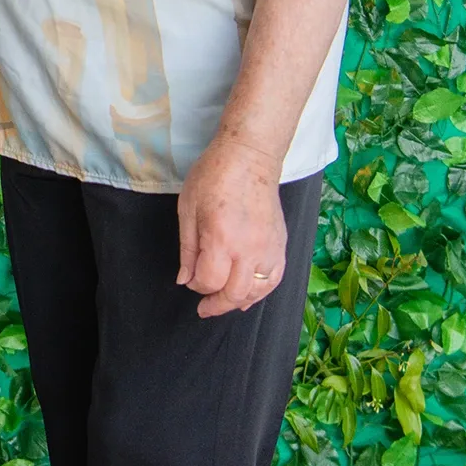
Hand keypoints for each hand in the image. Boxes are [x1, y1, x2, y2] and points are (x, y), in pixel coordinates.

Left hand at [176, 137, 285, 319]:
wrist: (250, 157)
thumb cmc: (214, 176)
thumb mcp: (188, 209)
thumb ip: (188, 249)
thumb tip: (185, 279)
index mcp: (221, 239)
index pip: (209, 281)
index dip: (196, 286)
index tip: (190, 279)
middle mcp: (249, 248)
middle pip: (235, 294)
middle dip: (216, 305)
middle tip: (204, 308)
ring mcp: (269, 247)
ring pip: (257, 291)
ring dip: (239, 301)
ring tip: (224, 302)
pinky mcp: (280, 244)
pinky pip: (275, 278)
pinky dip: (262, 291)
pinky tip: (250, 294)